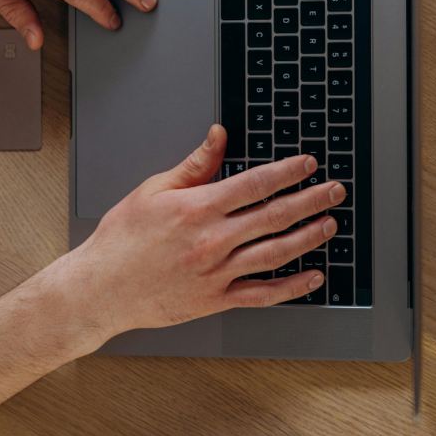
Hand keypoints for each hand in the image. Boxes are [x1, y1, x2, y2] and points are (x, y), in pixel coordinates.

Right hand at [58, 124, 343, 355]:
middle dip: (310, 200)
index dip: (287, 172)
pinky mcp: (216, 300)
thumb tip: (219, 136)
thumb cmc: (122, 239)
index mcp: (198, 209)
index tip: (308, 164)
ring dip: (308, 237)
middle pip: (274, 216)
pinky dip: (292, 287)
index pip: (255, 184)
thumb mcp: (154, 190)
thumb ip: (194, 165)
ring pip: (275, 253)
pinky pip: (262, 294)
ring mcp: (217, 273)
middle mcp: (212, 240)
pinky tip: (313, 276)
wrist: (101, 288)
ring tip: (330, 224)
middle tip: (335, 190)